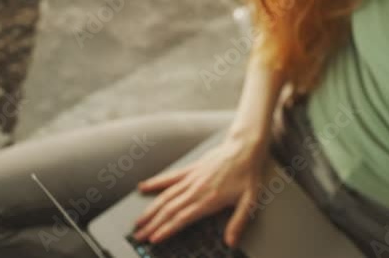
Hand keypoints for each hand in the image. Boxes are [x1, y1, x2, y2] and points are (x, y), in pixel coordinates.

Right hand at [132, 130, 270, 245]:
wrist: (245, 147)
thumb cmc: (248, 173)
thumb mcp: (249, 201)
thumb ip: (238, 222)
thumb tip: (231, 242)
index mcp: (209, 200)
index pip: (182, 218)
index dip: (166, 230)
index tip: (154, 239)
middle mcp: (196, 189)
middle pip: (169, 210)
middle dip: (152, 225)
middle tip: (138, 235)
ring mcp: (192, 178)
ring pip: (166, 196)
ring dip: (151, 209)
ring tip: (138, 221)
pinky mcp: (191, 168)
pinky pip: (170, 177)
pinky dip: (156, 183)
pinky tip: (143, 187)